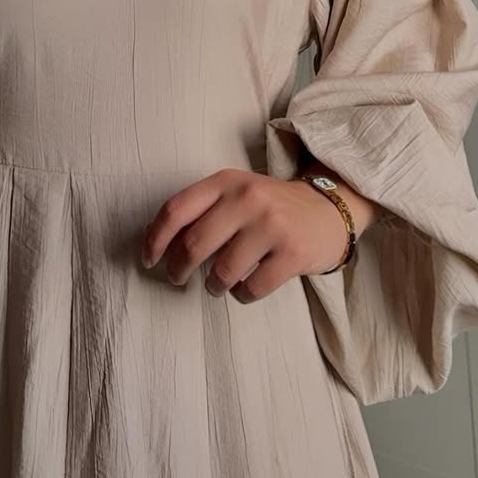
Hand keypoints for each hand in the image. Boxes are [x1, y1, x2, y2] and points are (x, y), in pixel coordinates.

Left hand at [141, 170, 368, 301]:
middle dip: (178, 269)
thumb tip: (154, 240)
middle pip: (195, 244)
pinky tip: (244, 289)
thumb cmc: (270, 206)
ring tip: (215, 285)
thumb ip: (200, 209)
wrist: (329, 208)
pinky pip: (252, 287)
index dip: (155, 239)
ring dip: (213, 285)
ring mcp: (272, 225)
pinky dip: (241, 295)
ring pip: (223, 271)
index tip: (149, 260)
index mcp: (226, 182)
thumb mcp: (235, 193)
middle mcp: (248, 199)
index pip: (176, 210)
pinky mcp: (293, 253)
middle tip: (177, 278)